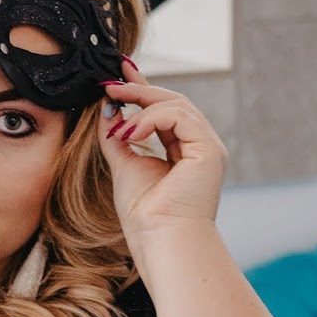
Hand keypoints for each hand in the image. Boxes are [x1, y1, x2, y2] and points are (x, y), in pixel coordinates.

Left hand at [98, 57, 228, 236]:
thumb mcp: (123, 166)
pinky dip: (151, 117)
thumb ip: (116, 137)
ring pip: (177, 105)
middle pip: (173, 102)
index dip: (142, 89)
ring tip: (115, 109)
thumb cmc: (145, 216)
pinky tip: (130, 131)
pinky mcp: (209, 150)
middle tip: (110, 81)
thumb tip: (107, 107)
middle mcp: (200, 147)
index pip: (164, 110)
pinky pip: (180, 117)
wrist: (162, 241)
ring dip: (141, 103)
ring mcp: (208, 148)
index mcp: (184, 152)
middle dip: (140, 87)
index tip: (118, 75)